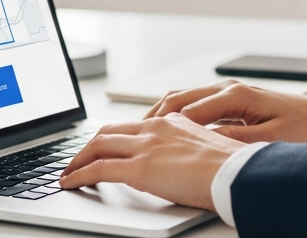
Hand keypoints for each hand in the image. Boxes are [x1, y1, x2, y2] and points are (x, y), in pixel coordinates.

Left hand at [58, 114, 242, 209]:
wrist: (237, 173)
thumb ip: (187, 149)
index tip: (103, 148)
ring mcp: (145, 146)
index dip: (113, 137)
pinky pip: (97, 169)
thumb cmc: (231, 167)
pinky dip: (79, 175)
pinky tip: (71, 183)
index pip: (133, 126)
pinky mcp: (139, 168)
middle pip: (109, 131)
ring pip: (98, 145)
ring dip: (78, 160)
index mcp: (173, 122)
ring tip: (69, 173)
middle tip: (78, 160)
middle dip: (88, 146)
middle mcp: (155, 128)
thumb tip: (179, 163)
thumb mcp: (207, 149)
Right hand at [144, 79, 306, 144]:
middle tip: (123, 138)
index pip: (186, 112)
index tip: (139, 142)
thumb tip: (202, 144)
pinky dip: (172, 114)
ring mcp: (226, 92)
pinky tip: (161, 129)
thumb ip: (234, 141)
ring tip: (135, 134)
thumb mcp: (269, 141)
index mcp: (235, 97)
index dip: (159, 129)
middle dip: (148, 119)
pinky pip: (191, 103)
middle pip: (175, 100)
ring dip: (157, 114)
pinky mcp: (229, 100)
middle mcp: (226, 90)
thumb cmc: (304, 129)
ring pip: (180, 99)